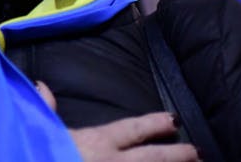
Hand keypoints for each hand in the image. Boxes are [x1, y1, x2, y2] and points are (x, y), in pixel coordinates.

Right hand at [36, 81, 200, 161]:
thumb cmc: (43, 154)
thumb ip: (46, 109)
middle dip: (179, 154)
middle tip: (199, 153)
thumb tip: (41, 85)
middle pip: (154, 157)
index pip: (134, 129)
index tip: (174, 120)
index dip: (155, 124)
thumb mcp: (44, 133)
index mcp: (99, 142)